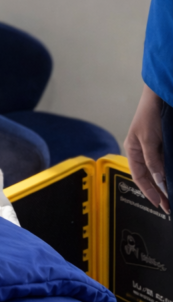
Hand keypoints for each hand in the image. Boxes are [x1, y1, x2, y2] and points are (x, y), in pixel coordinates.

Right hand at [124, 84, 169, 213]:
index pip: (139, 176)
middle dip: (158, 192)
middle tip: (168, 207)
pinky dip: (168, 174)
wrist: (161, 95)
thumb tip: (159, 181)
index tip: (160, 203)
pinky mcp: (163, 145)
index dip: (149, 191)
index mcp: (132, 150)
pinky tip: (172, 181)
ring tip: (171, 198)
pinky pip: (165, 163)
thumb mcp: (149, 140)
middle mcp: (142, 152)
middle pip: (149, 176)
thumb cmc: (150, 114)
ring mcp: (153, 149)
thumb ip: (153, 161)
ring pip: (158, 171)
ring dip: (164, 185)